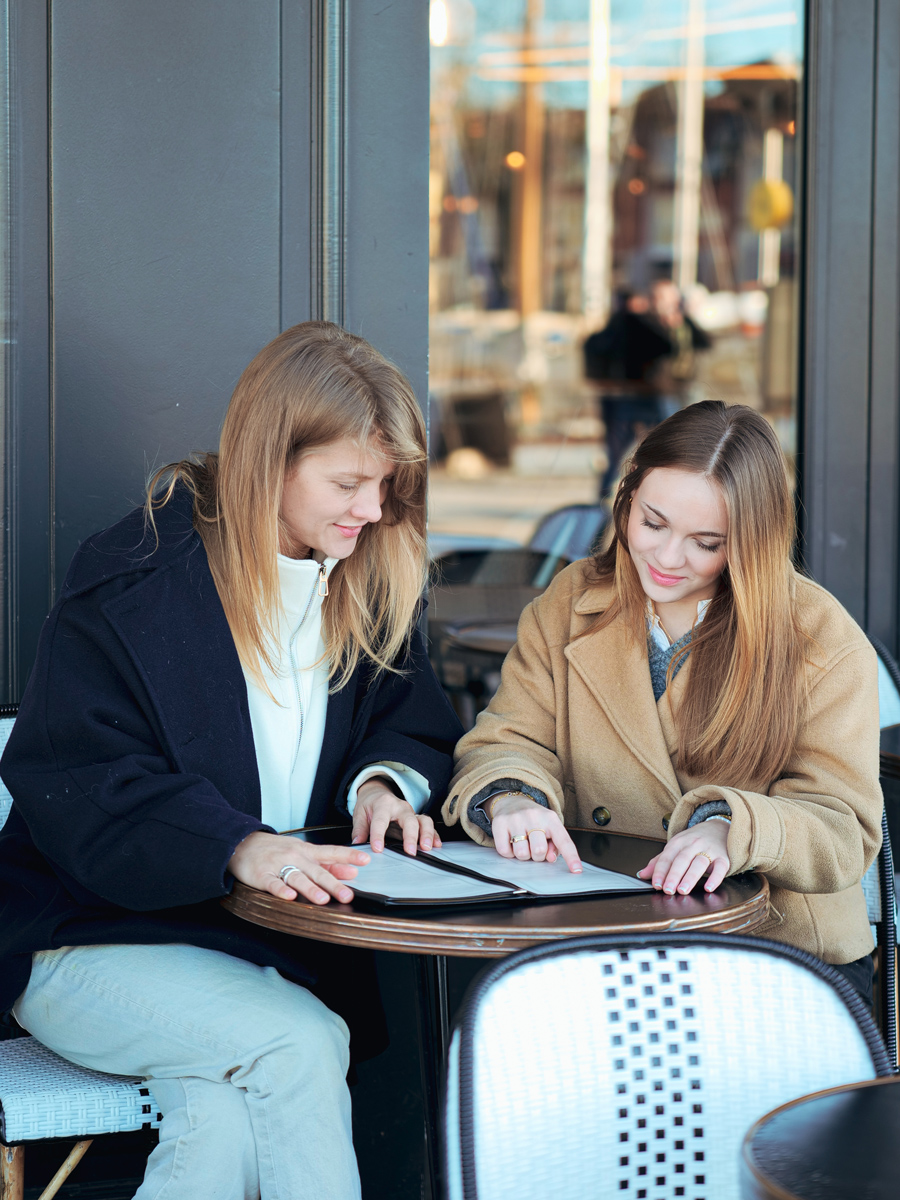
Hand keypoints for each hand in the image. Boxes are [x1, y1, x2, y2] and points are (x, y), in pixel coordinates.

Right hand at [228, 831, 369, 904]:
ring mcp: (278, 866)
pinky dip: (281, 890)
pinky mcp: (261, 876)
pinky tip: (289, 897)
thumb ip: (327, 862)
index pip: (331, 852)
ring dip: (311, 888)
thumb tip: (351, 870)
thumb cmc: (276, 849)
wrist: (243, 843)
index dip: (349, 856)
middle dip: (333, 883)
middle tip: (347, 894)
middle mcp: (295, 857)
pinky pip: (272, 884)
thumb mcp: (303, 851)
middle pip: (317, 871)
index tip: (366, 860)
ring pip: (297, 878)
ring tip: (323, 899)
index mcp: (307, 851)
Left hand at [351, 778, 440, 855]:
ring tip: (426, 848)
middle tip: (410, 852)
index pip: (381, 820)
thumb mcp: (359, 814)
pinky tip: (436, 845)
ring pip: (423, 820)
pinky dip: (434, 835)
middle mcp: (400, 806)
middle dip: (410, 836)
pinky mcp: (416, 819)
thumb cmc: (369, 805)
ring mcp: (410, 812)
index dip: (379, 835)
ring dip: (427, 834)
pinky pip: (428, 825)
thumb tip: (357, 844)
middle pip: (409, 820)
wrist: (377, 794)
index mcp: (383, 804)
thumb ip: (359, 829)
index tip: (378, 849)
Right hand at [488, 793, 581, 873]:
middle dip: (537, 856)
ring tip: (523, 844)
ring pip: (521, 853)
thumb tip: (550, 858)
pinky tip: (511, 843)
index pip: (563, 840)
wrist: (512, 801)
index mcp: (550, 818)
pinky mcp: (499, 823)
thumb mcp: (549, 828)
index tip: (576, 870)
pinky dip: (509, 853)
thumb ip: (555, 845)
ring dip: (523, 855)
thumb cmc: (534, 819)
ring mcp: (515, 819)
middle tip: (534, 847)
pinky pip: (505, 851)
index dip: (571, 857)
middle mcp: (533, 816)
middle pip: (539, 851)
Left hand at [637, 820, 729, 894]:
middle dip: (673, 875)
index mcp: (679, 842)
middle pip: (682, 859)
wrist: (718, 828)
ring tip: (683, 890)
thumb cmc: (694, 841)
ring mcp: (709, 850)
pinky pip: (720, 868)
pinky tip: (709, 887)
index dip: (660, 871)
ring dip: (690, 877)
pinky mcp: (723, 858)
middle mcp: (693, 844)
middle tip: (668, 890)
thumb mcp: (675, 846)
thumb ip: (659, 862)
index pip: (667, 857)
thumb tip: (641, 875)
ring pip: (699, 863)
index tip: (656, 884)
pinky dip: (715, 878)